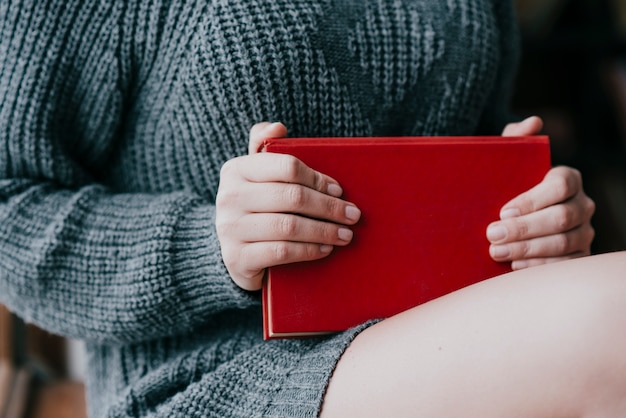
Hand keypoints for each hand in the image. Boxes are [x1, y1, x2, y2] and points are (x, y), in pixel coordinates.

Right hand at [216, 122, 360, 290]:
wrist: (237, 254)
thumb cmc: (258, 208)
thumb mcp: (259, 176)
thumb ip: (267, 147)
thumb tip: (278, 127)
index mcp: (236, 170)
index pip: (286, 167)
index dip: (318, 179)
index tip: (340, 190)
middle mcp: (228, 197)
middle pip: (291, 197)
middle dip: (329, 207)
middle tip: (353, 216)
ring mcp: (230, 229)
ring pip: (288, 226)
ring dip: (324, 231)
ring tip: (345, 234)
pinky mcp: (236, 258)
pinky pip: (281, 251)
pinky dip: (309, 250)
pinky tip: (325, 249)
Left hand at [486, 116, 595, 268]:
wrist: (511, 217)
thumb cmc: (509, 185)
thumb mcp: (508, 162)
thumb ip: (516, 139)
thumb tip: (533, 122)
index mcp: (568, 178)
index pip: (559, 186)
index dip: (531, 199)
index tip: (502, 211)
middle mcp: (582, 204)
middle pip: (560, 218)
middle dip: (524, 229)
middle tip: (492, 235)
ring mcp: (584, 232)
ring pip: (562, 243)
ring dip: (527, 249)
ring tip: (497, 252)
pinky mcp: (579, 255)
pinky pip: (564, 264)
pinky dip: (538, 266)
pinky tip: (514, 267)